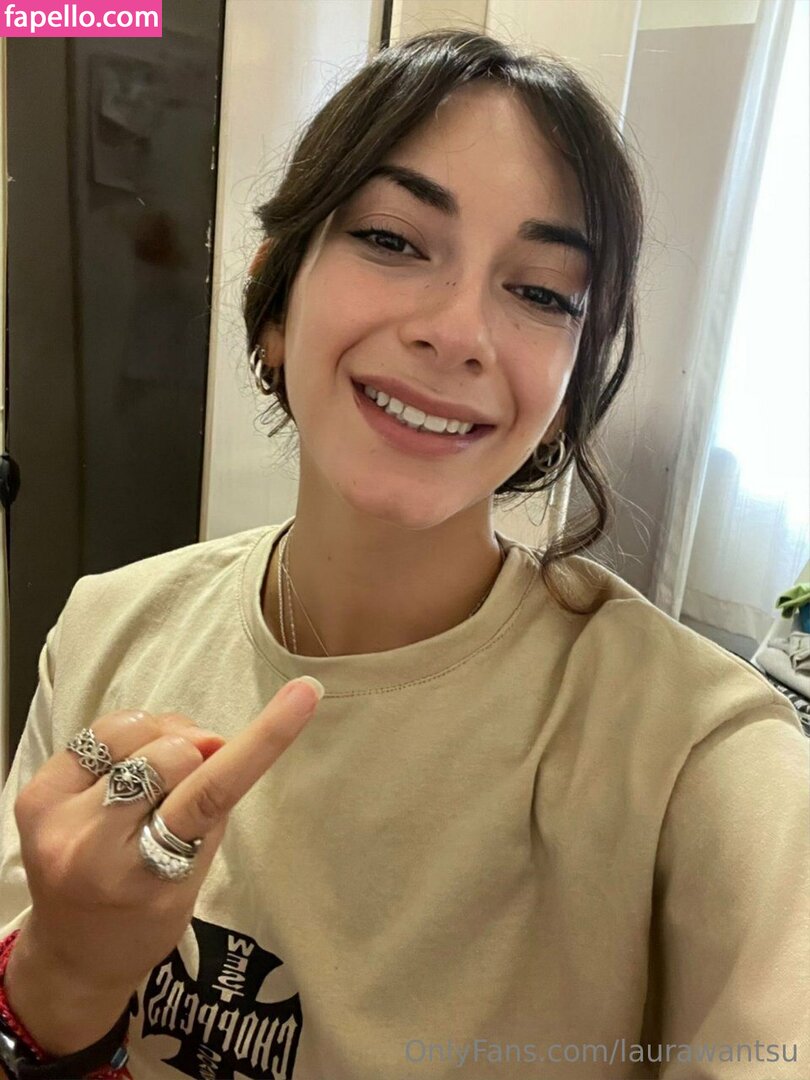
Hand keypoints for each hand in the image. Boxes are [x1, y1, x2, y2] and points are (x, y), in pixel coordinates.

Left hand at [9, 678, 322, 1004]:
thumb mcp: (195, 877)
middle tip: (199, 770)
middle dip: (195, 749)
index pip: (212, 791)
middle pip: (168, 751)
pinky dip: (126, 741)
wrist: (73, 954)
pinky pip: (96, 733)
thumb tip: (214, 740)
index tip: (303, 693)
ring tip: (159, 772)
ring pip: (129, 729)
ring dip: (159, 738)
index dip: (263, 738)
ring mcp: (51, 817)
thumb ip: (210, 805)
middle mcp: (85, 844)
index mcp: (139, 876)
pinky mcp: (31, 794)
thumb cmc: (146, 919)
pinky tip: (126, 770)